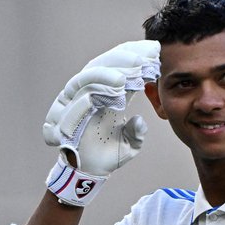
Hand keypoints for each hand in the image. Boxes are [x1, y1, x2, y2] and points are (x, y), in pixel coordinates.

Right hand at [42, 40, 159, 205]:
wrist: (88, 173)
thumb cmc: (106, 155)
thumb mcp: (129, 144)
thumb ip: (136, 133)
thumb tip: (139, 122)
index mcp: (108, 96)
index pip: (121, 69)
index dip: (136, 58)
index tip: (156, 51)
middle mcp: (91, 93)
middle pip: (105, 65)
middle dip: (126, 57)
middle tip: (148, 54)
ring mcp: (78, 101)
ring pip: (91, 77)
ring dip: (113, 71)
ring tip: (134, 69)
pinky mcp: (67, 112)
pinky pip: (82, 96)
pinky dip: (99, 90)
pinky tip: (118, 86)